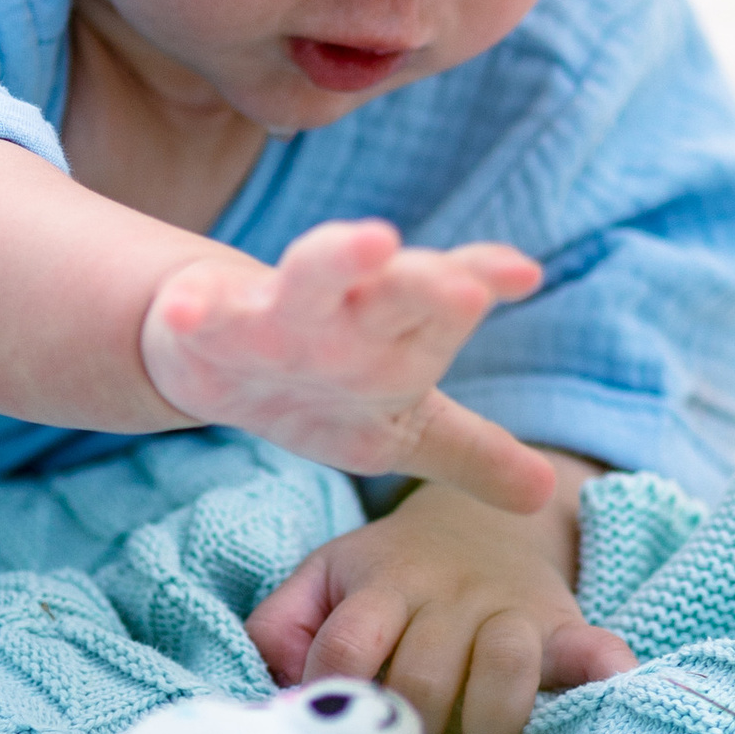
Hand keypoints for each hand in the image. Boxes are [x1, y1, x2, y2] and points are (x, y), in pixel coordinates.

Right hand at [140, 219, 555, 512]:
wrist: (221, 361)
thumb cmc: (325, 390)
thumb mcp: (402, 431)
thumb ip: (473, 453)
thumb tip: (547, 494)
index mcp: (403, 333)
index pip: (450, 300)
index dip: (485, 277)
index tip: (524, 274)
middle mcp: (351, 311)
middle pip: (397, 288)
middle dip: (430, 282)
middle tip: (467, 287)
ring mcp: (282, 309)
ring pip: (313, 275)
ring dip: (340, 255)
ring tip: (375, 240)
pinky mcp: (213, 318)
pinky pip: (204, 314)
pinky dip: (196, 311)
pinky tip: (187, 312)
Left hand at [248, 476, 636, 733]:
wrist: (478, 520)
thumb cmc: (388, 574)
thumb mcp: (324, 576)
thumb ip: (281, 625)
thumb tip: (275, 689)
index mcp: (381, 584)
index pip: (348, 648)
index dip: (334, 697)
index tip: (333, 733)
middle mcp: (446, 598)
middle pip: (424, 681)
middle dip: (409, 731)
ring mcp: (508, 611)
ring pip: (503, 672)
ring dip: (485, 725)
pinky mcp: (561, 626)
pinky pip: (589, 647)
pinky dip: (600, 670)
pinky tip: (605, 689)